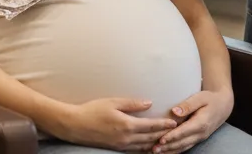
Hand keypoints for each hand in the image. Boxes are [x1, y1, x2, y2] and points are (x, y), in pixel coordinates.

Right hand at [54, 98, 177, 151]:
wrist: (75, 126)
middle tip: (177, 131)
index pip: (151, 126)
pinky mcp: (117, 148)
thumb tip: (149, 103)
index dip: (164, 125)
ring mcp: (122, 145)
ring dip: (157, 143)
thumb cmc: (93, 110)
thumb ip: (132, 103)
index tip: (175, 122)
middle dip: (164, 135)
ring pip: (145, 147)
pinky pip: (136, 150)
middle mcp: (127, 138)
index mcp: (127, 125)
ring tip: (168, 140)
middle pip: (151, 138)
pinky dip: (146, 149)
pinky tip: (151, 147)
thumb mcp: (113, 102)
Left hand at [152, 89, 233, 153]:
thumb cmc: (210, 99)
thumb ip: (188, 104)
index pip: (184, 131)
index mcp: (201, 123)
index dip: (172, 136)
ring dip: (170, 151)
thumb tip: (174, 111)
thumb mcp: (201, 97)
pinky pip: (185, 147)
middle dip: (167, 147)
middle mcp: (200, 133)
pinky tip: (166, 152)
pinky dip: (175, 150)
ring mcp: (199, 137)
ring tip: (156, 152)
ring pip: (183, 147)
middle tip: (154, 149)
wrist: (223, 106)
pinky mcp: (197, 139)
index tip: (160, 140)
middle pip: (182, 142)